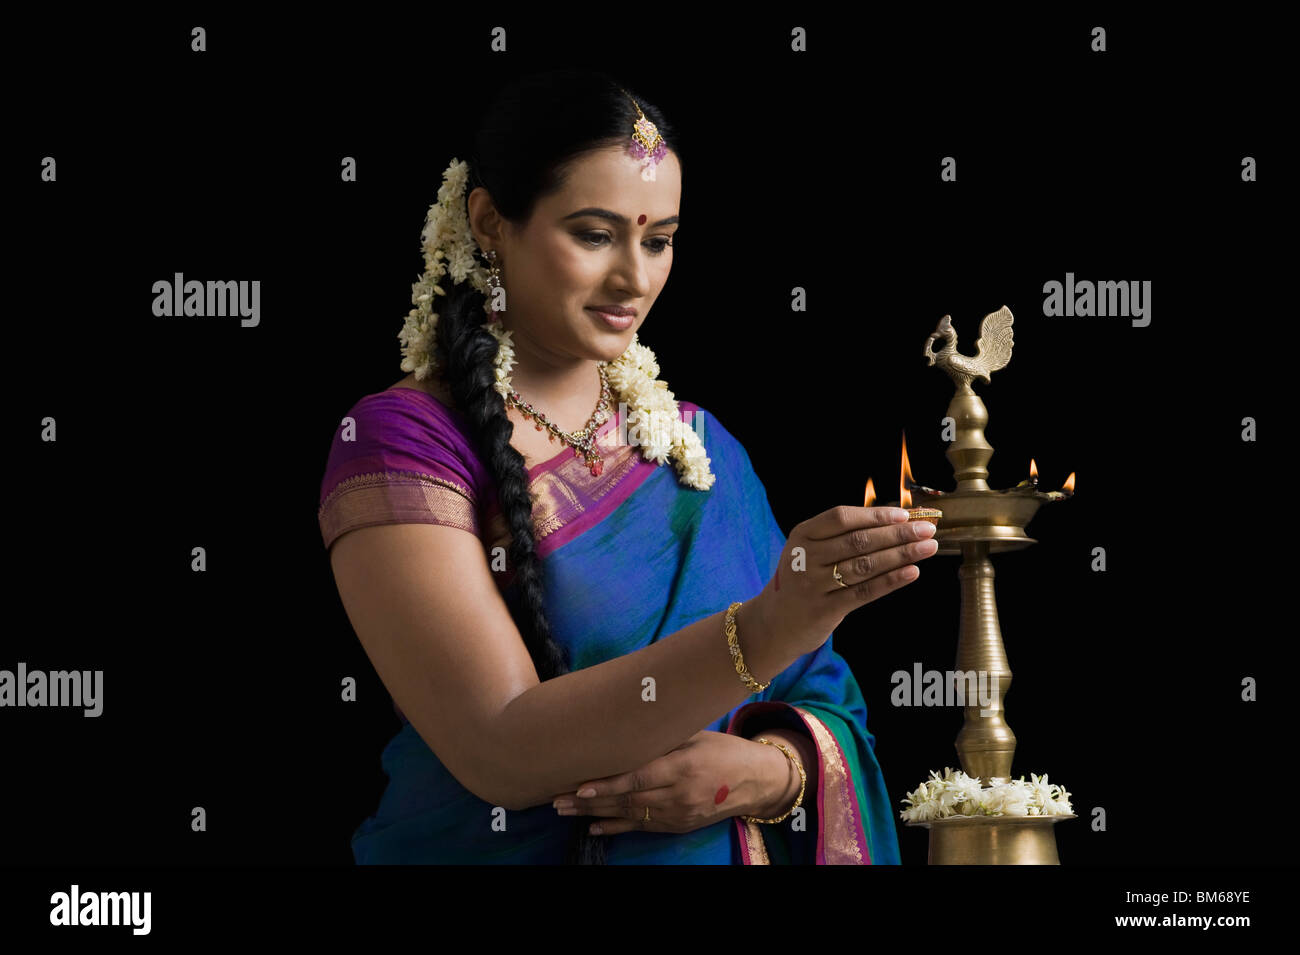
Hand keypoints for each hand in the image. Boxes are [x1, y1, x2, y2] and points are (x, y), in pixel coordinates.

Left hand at [550, 730, 773, 835]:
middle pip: (627, 800)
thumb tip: (625, 723)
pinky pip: (641, 828)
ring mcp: (679, 814)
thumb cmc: (723, 749)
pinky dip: (615, 827)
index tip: (580, 785)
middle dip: (589, 800)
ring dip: (595, 813)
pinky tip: (593, 826)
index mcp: (683, 766)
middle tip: (557, 799)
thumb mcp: (696, 734)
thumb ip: (662, 735)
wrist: (755, 781)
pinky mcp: (678, 826)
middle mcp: (679, 794)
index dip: (608, 784)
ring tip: (565, 810)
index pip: (638, 778)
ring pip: (629, 815)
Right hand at [753, 506, 937, 654]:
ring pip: (865, 565)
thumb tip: (894, 519)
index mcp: (802, 535)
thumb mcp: (811, 550)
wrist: (775, 622)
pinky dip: (891, 581)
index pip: (842, 517)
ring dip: (901, 554)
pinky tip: (912, 572)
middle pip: (858, 541)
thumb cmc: (803, 579)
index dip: (875, 515)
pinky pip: (864, 592)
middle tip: (928, 530)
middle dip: (898, 533)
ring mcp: (813, 585)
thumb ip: (843, 535)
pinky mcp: (824, 610)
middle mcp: (805, 557)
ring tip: (927, 548)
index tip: (905, 515)